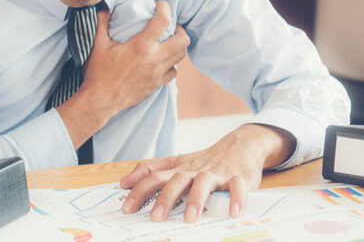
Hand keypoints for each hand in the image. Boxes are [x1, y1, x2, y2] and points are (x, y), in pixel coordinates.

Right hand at [56, 1, 189, 148]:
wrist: (100, 101)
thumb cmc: (98, 72)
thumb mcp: (97, 45)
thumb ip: (102, 23)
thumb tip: (105, 7)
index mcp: (141, 46)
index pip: (163, 20)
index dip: (166, 8)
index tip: (160, 5)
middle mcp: (154, 59)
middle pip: (183, 40)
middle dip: (180, 29)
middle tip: (170, 26)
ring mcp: (158, 73)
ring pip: (181, 56)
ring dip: (177, 46)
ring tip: (168, 41)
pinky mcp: (157, 84)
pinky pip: (174, 72)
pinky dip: (171, 64)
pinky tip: (162, 61)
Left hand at [119, 124, 295, 221]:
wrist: (240, 146)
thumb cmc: (204, 161)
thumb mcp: (176, 163)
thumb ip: (150, 170)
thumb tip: (123, 182)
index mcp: (179, 168)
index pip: (154, 177)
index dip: (139, 191)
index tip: (126, 208)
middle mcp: (195, 170)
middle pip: (176, 181)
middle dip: (165, 199)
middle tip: (155, 217)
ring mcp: (216, 173)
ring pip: (204, 183)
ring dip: (196, 200)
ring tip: (190, 218)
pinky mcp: (238, 177)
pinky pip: (238, 187)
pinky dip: (237, 199)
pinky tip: (233, 213)